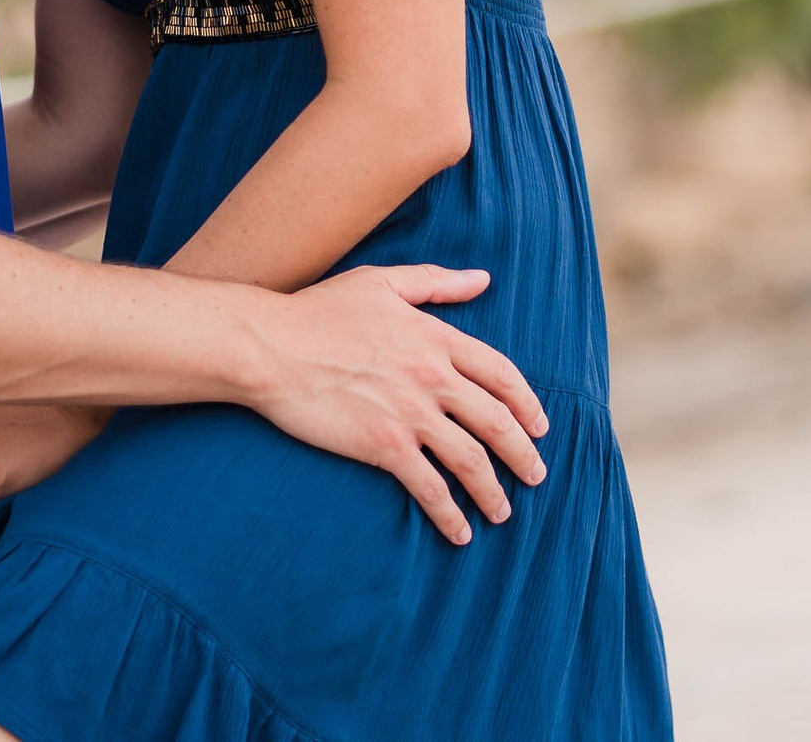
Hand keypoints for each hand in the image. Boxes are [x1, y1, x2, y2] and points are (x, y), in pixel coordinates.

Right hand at [250, 264, 549, 545]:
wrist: (270, 347)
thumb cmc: (319, 311)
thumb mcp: (382, 283)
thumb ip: (437, 281)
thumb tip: (482, 278)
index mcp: (436, 338)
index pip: (501, 373)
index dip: (527, 403)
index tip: (540, 426)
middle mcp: (432, 377)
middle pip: (497, 422)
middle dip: (523, 454)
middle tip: (536, 475)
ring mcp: (410, 414)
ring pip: (471, 460)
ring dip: (494, 491)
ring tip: (503, 512)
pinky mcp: (383, 446)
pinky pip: (430, 488)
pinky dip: (450, 514)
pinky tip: (459, 532)